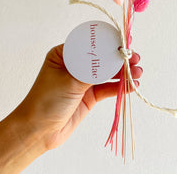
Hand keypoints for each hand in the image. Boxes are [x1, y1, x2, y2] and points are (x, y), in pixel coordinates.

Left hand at [11, 44, 141, 149]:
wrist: (38, 132)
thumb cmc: (46, 101)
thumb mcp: (69, 80)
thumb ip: (93, 69)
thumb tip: (114, 56)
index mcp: (64, 55)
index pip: (90, 44)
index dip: (107, 42)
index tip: (123, 43)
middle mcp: (75, 65)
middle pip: (101, 58)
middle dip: (118, 58)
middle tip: (134, 57)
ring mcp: (83, 80)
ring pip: (106, 73)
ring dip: (122, 72)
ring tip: (138, 72)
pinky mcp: (89, 95)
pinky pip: (107, 88)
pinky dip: (120, 86)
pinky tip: (132, 85)